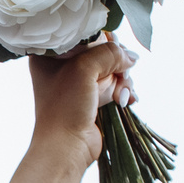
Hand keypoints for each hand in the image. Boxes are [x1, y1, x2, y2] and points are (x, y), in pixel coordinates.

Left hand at [25, 36, 125, 163]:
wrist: (67, 148)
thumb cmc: (65, 107)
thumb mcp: (85, 69)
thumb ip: (110, 53)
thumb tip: (132, 56)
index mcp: (52, 55)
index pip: (83, 34)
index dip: (103, 39)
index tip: (113, 49)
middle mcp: (64, 66)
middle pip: (102, 51)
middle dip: (118, 64)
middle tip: (121, 76)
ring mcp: (80, 83)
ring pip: (112, 69)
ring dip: (123, 80)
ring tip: (122, 96)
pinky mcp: (93, 98)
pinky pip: (115, 85)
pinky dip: (124, 91)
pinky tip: (127, 101)